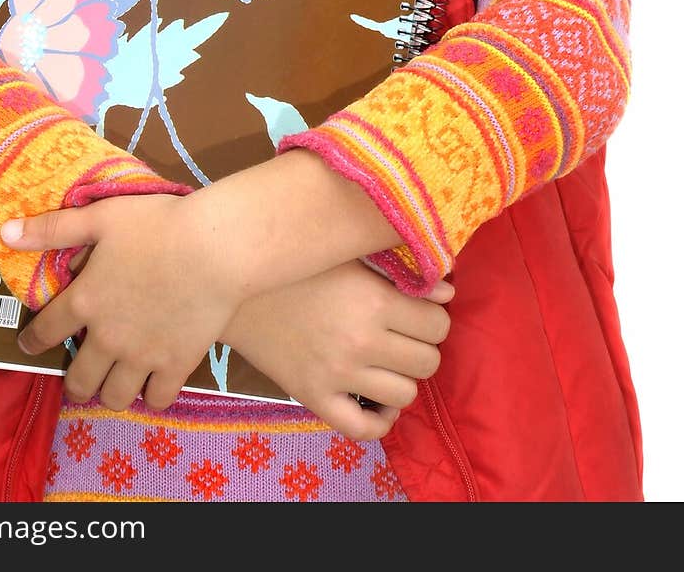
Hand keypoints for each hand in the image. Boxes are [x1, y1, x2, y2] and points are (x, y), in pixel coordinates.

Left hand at [0, 194, 242, 411]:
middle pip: (79, 380)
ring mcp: (142, 356)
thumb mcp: (101, 216)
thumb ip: (52, 229)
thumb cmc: (158, 224)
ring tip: (115, 381)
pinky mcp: (177, 365)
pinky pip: (158, 398)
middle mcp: (107, 338)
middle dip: (74, 382)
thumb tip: (3, 233)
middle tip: (79, 375)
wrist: (216, 247)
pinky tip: (154, 381)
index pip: (45, 331)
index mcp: (84, 300)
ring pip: (115, 396)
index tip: (28, 345)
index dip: (32, 340)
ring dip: (110, 391)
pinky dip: (153, 394)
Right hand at [223, 261, 452, 440]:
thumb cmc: (297, 262)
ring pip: (404, 396)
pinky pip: (364, 429)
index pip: (438, 324)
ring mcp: (337, 376)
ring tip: (386, 360)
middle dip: (422, 347)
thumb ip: (401, 270)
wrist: (234, 285)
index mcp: (373, 301)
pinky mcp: (314, 398)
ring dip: (402, 378)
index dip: (434, 316)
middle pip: (427, 362)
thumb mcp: (349, 254)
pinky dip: (381, 419)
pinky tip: (376, 398)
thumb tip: (449, 292)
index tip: (418, 310)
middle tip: (402, 334)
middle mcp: (360, 343)